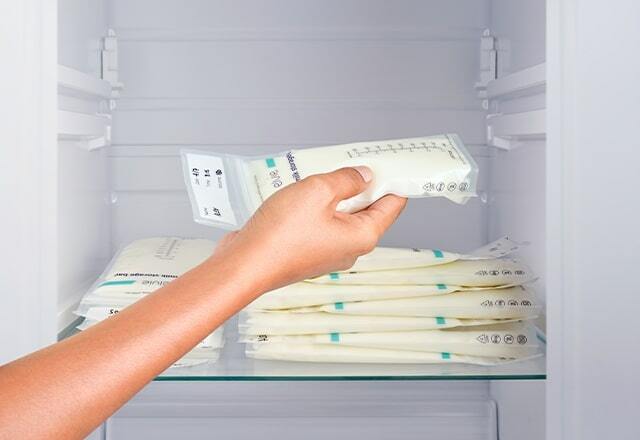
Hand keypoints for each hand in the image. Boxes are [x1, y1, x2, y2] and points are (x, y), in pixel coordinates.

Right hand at [210, 167, 406, 292]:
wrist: (244, 265)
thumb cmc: (280, 235)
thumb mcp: (318, 191)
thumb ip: (346, 180)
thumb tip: (363, 176)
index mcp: (362, 236)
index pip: (392, 205)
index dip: (394, 181)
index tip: (391, 163)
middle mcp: (349, 249)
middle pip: (368, 210)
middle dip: (362, 185)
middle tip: (352, 161)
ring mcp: (328, 252)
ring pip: (342, 216)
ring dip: (335, 195)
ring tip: (322, 175)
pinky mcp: (308, 251)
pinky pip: (322, 224)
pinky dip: (318, 207)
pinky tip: (303, 193)